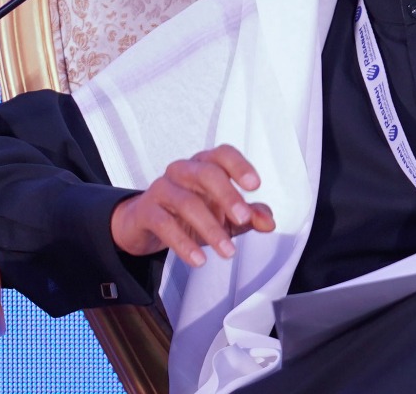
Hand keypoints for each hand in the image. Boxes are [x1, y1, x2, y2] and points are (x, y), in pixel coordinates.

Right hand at [109, 144, 274, 267]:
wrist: (146, 225)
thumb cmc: (190, 213)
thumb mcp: (224, 215)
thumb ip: (249, 216)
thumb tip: (269, 222)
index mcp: (204, 165)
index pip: (223, 155)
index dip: (239, 166)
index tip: (255, 185)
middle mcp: (183, 170)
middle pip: (206, 173)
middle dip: (228, 196)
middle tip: (244, 218)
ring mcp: (162, 188)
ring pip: (186, 202)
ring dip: (210, 229)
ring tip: (228, 252)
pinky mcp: (146, 211)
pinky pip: (164, 224)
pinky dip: (184, 244)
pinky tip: (199, 260)